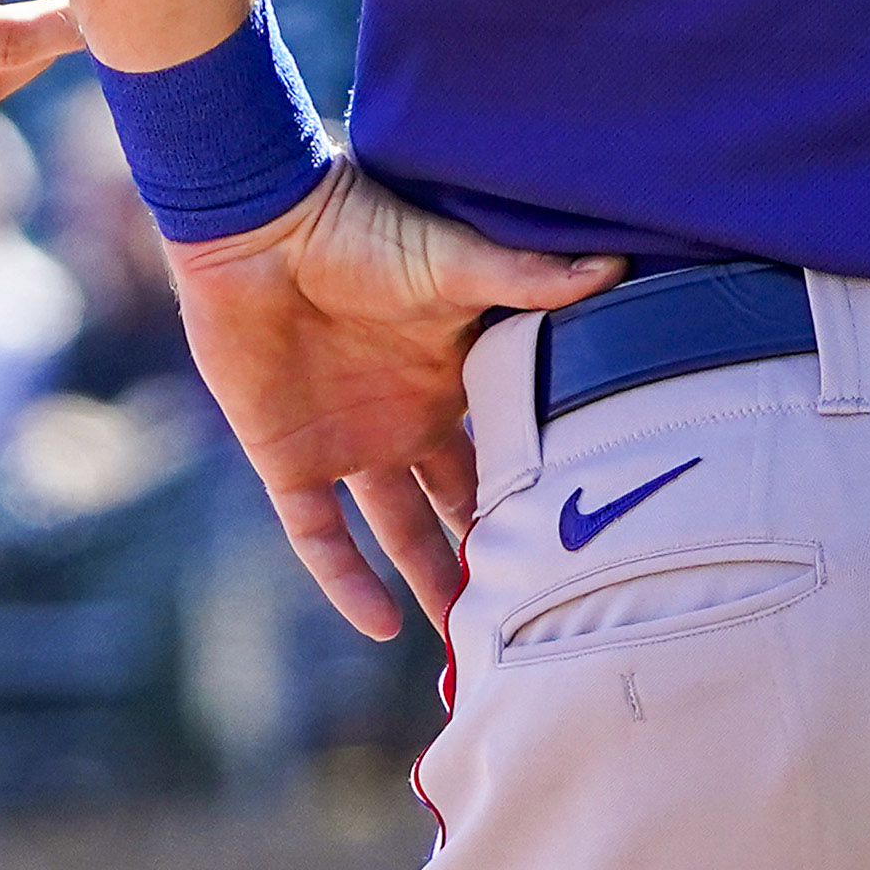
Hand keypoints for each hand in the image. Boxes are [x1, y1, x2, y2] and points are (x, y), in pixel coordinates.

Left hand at [163, 160, 621, 641]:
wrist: (255, 228)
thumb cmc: (359, 227)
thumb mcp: (451, 260)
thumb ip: (526, 278)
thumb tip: (614, 264)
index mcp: (453, 377)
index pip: (507, 447)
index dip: (540, 493)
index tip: (587, 545)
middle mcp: (408, 417)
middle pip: (458, 502)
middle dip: (493, 554)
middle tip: (538, 614)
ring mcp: (348, 442)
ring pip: (397, 530)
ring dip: (428, 581)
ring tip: (466, 642)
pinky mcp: (288, 458)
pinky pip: (318, 536)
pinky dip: (344, 581)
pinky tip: (380, 628)